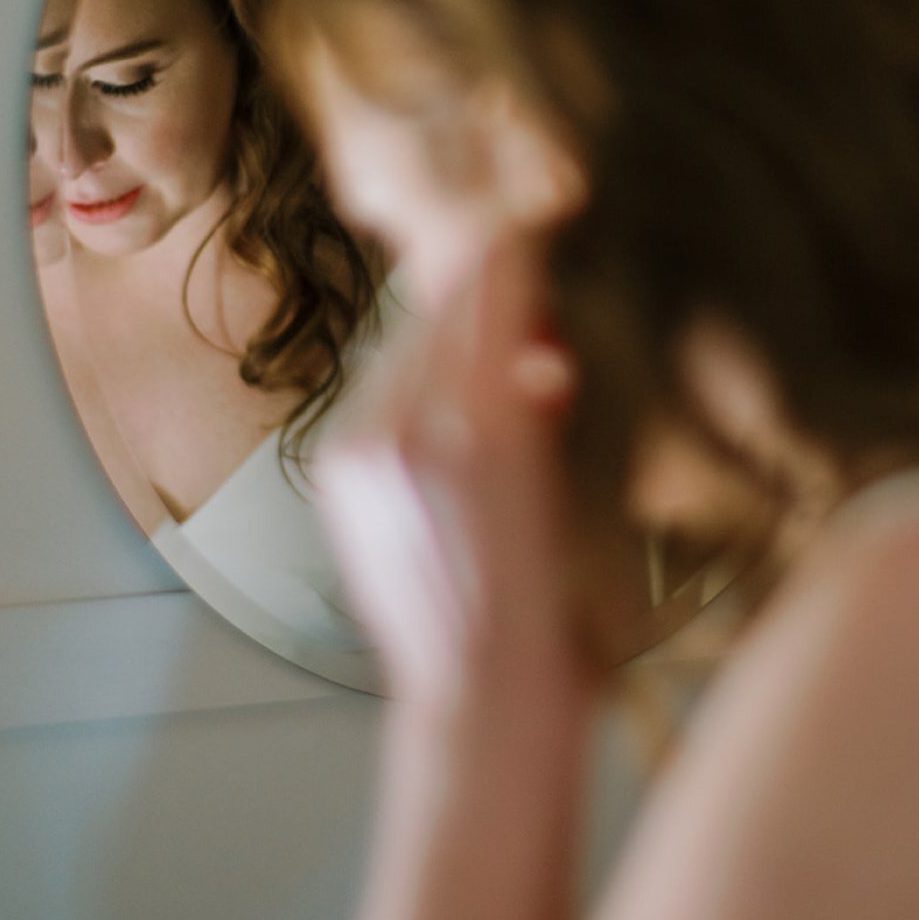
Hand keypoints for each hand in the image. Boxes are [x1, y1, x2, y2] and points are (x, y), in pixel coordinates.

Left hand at [315, 232, 581, 710]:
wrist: (481, 698)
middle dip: (492, 290)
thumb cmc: (562, 606)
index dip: (526, 244)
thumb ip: (550, 398)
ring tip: (507, 365)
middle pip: (443, 301)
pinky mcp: (338, 475)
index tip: (552, 221)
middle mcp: (406, 428)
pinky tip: (460, 415)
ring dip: (455, 337)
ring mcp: (361, 452)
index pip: (493, 280)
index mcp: (483, 427)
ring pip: (408, 342)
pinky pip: (380, 390)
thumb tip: (540, 339)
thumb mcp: (580, 489)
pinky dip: (422, 384)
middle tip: (540, 293)